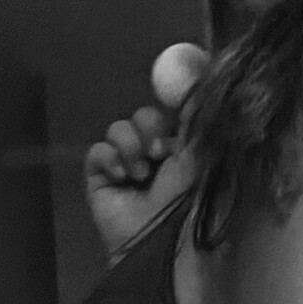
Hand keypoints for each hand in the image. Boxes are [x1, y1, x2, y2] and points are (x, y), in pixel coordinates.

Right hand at [83, 42, 209, 258]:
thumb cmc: (196, 203)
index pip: (175, 109)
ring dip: (131, 143)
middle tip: (161, 151)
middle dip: (152, 127)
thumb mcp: (204, 150)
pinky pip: (98, 152)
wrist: (166, 248)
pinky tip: (125, 176)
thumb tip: (188, 55)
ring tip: (144, 170)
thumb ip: (196, 104)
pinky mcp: (103, 184)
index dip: (171, 103)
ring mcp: (131, 170)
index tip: (175, 107)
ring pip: (121, 129)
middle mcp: (162, 158)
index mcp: (193, 150)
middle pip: (147, 115)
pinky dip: (110, 158)